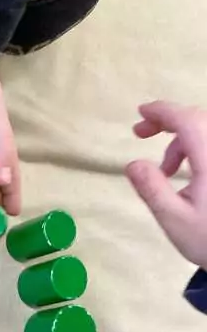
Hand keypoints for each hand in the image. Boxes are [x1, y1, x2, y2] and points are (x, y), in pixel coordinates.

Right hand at [126, 101, 206, 267]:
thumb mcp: (175, 220)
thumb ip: (152, 189)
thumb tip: (132, 164)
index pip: (187, 121)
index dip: (162, 111)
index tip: (140, 115)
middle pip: (198, 120)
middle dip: (169, 122)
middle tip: (141, 135)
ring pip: (206, 133)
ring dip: (182, 141)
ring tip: (165, 171)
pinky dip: (197, 149)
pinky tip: (188, 174)